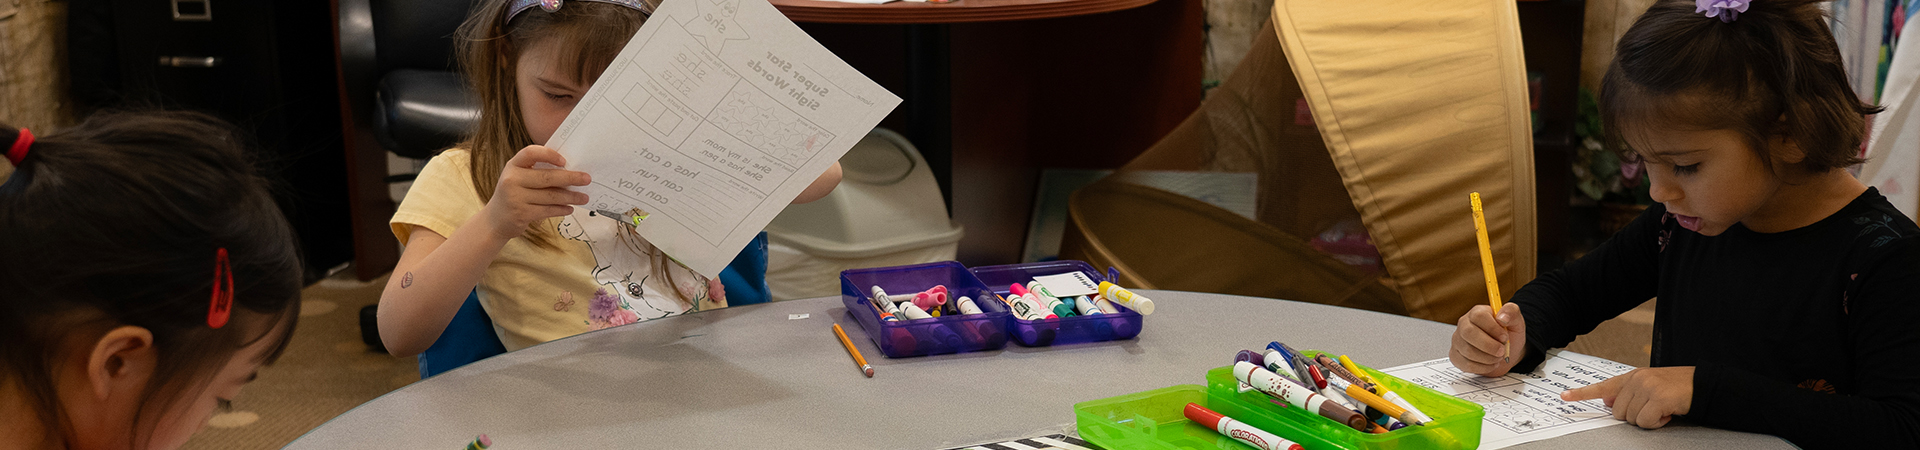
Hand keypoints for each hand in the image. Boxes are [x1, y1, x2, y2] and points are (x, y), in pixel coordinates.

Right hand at [480, 145, 590, 241]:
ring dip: (571, 197)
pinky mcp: (521, 214)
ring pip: (550, 196)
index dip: (549, 155)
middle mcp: (512, 179)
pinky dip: (561, 209)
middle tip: (587, 179)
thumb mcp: (520, 177)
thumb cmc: (514, 193)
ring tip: (584, 198)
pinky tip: (570, 208)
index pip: (531, 153)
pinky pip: (547, 210)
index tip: (564, 161)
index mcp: (513, 165)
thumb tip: (571, 170)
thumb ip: (537, 171)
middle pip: (547, 177)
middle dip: (571, 178)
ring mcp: (515, 197)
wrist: (496, 219)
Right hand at [1450, 303, 1524, 375]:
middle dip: (1489, 345)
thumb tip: (1502, 317)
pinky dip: (1483, 367)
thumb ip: (1511, 312)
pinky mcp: (1456, 356)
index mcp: (1477, 312)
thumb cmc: (1508, 335)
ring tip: (1498, 357)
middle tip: (1502, 351)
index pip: (1478, 316)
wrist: (1506, 352)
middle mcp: (1464, 325)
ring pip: (1468, 351)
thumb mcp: (1516, 321)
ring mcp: (1458, 341)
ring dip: (1488, 358)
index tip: (1504, 337)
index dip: (1492, 328)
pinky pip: (1466, 364)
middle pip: (1469, 333)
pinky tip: (1490, 363)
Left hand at [1561, 366, 1693, 428]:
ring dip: (1647, 420)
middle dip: (1634, 416)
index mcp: (1632, 377)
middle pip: (1618, 412)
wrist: (1702, 385)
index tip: (1564, 396)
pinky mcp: (1658, 398)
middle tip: (1652, 409)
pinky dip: (1656, 423)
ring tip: (1661, 409)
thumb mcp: (1649, 387)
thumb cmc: (1675, 388)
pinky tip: (1667, 413)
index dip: (1582, 393)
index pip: (1603, 386)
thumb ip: (1627, 394)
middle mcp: (1637, 379)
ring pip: (1631, 419)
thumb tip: (1607, 402)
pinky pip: (1645, 422)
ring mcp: (1647, 387)